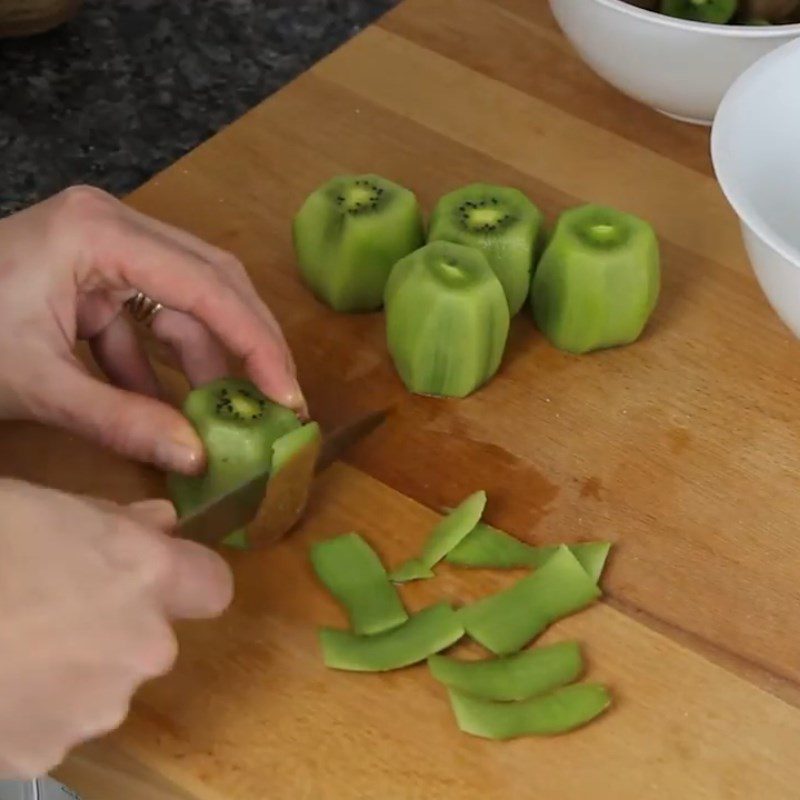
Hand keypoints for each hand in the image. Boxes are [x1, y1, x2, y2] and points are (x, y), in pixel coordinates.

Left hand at [0, 185, 305, 474]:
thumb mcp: (36, 384)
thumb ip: (119, 420)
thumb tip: (195, 457)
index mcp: (100, 233)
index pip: (207, 286)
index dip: (256, 343)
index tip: (286, 395)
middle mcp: (114, 227)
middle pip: (212, 281)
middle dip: (248, 344)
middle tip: (279, 399)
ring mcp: (105, 249)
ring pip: (186, 302)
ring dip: (206, 361)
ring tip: (231, 414)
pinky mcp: (95, 276)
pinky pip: (148, 319)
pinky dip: (160, 366)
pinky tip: (172, 409)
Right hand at [0, 479, 232, 778]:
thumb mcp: (45, 505)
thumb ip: (116, 520)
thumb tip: (161, 522)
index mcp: (147, 576)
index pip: (213, 586)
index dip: (186, 580)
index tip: (154, 574)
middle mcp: (142, 648)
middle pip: (153, 640)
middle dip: (118, 625)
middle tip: (53, 606)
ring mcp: (97, 708)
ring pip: (106, 683)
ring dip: (76, 668)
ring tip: (12, 644)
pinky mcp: (48, 757)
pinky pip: (58, 724)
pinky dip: (34, 708)